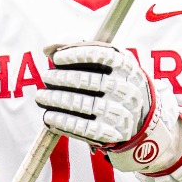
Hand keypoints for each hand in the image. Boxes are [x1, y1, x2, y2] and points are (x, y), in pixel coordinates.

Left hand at [35, 41, 176, 151]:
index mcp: (128, 67)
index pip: (103, 55)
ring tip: (42, 96)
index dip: (77, 55)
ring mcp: (122, 113)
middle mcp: (128, 89)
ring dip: (58, 100)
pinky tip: (49, 116)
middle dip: (63, 78)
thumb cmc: (115, 82)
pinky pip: (84, 128)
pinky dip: (63, 122)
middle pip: (91, 81)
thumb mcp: (107, 62)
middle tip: (46, 76)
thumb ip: (79, 48)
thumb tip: (48, 48)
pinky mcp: (113, 134)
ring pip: (85, 105)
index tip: (57, 58)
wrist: (139, 119)